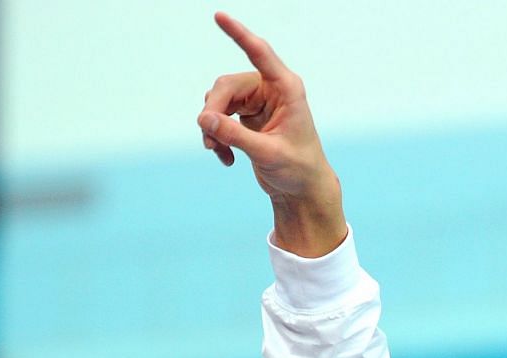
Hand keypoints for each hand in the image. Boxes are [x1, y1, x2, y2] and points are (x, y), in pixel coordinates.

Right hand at [198, 13, 347, 256]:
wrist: (302, 190)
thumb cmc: (297, 170)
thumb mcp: (267, 154)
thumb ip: (236, 136)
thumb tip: (204, 120)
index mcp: (286, 88)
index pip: (259, 53)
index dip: (239, 34)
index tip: (219, 16)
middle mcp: (271, 89)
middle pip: (226, 86)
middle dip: (213, 112)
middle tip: (208, 139)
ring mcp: (257, 101)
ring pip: (218, 100)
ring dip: (212, 127)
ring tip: (219, 152)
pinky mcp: (247, 116)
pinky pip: (219, 117)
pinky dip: (216, 136)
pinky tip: (226, 158)